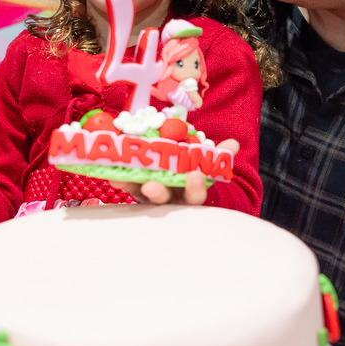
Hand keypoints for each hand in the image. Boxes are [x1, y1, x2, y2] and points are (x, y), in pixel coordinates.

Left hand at [108, 139, 237, 205]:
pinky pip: (127, 189)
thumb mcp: (207, 164)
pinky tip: (111, 175)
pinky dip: (119, 181)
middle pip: (165, 200)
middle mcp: (172, 199)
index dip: (195, 188)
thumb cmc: (192, 171)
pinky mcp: (136, 192)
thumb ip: (218, 156)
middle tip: (151, 186)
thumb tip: (233, 145)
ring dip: (131, 186)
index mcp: (191, 193)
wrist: (175, 172)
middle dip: (159, 193)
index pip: (195, 195)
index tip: (196, 176)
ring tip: (121, 178)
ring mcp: (152, 198)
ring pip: (141, 196)